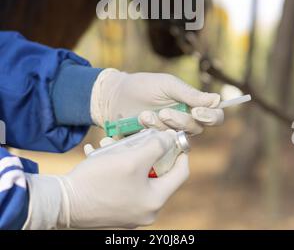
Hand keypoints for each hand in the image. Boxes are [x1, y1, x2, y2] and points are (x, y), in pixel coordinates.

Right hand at [24, 129, 188, 229]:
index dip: (179, 150)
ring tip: (108, 144)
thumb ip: (156, 146)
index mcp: (155, 200)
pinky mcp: (114, 207)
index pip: (180, 172)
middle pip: (156, 172)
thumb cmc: (99, 180)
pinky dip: (114, 166)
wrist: (62, 202)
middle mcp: (145, 210)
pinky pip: (122, 181)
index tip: (172, 134)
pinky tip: (98, 154)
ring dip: (125, 155)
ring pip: (136, 174)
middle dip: (144, 149)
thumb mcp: (132, 158)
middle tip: (134, 136)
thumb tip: (171, 138)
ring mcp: (129, 211)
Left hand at [91, 69, 223, 134]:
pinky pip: (161, 146)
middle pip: (196, 129)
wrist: (116, 96)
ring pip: (178, 138)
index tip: (197, 112)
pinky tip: (140, 122)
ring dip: (162, 126)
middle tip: (163, 112)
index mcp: (192, 105)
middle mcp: (185, 121)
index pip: (214, 116)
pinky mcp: (156, 144)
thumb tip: (217, 99)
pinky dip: (151, 133)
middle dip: (180, 121)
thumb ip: (190, 94)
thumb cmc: (143, 86)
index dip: (211, 117)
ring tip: (145, 115)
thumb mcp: (167, 85)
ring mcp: (170, 134)